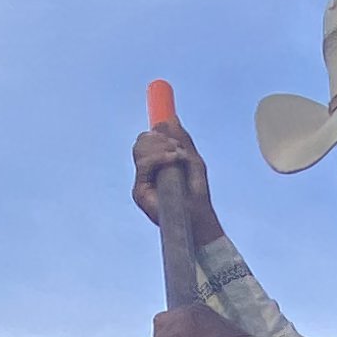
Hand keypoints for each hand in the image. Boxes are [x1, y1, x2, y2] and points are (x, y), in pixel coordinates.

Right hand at [132, 114, 222, 248]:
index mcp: (157, 163)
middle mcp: (146, 172)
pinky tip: (174, 159)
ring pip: (140, 149)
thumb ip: (182, 140)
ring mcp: (141, 181)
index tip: (164, 122)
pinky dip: (160, 157)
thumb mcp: (193, 160)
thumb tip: (170, 117)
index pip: (149, 139)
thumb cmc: (197, 192)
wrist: (198, 218)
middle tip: (179, 147)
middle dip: (161, 137)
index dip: (156, 130)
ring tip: (179, 156)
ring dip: (161, 146)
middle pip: (142, 140)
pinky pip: (144, 163)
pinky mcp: (139, 191)